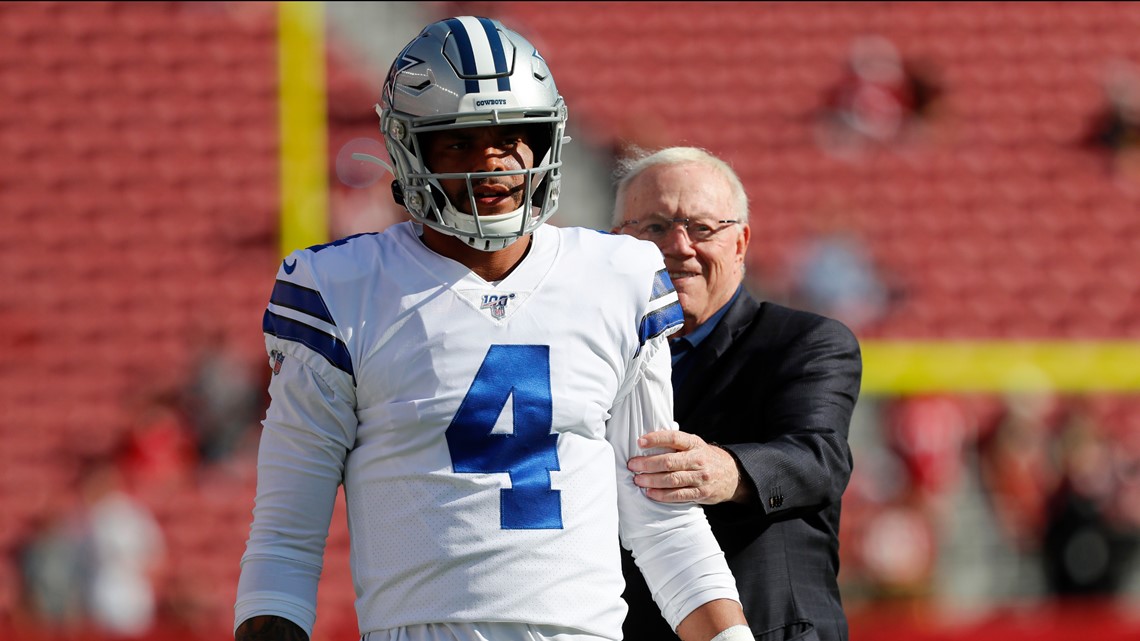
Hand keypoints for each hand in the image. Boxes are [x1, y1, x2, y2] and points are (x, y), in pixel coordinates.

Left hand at [627, 430, 747, 504]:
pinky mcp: (701, 493)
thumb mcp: (695, 445)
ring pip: (672, 479)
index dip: (656, 439)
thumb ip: (676, 444)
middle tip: (633, 465)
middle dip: (647, 464)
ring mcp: (701, 477)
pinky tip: (650, 493)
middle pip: (669, 461)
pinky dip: (662, 495)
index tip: (640, 442)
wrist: (732, 474)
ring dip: (652, 480)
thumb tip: (647, 442)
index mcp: (694, 444)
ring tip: (638, 480)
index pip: (674, 438)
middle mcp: (698, 459)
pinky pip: (678, 495)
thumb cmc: (705, 458)